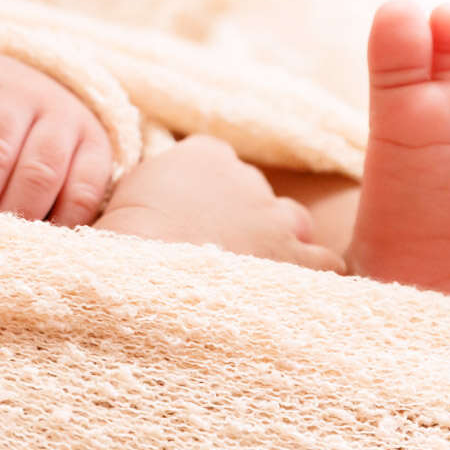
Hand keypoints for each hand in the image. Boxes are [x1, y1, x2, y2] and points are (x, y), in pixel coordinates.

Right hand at [97, 134, 345, 272]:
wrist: (147, 282)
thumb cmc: (125, 243)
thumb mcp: (126, 197)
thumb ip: (152, 190)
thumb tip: (147, 206)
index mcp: (204, 155)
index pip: (216, 161)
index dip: (207, 192)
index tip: (193, 216)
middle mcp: (248, 179)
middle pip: (257, 193)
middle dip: (246, 219)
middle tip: (221, 252)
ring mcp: (277, 218)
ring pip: (295, 223)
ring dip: (281, 243)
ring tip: (258, 275)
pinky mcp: (299, 259)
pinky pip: (325, 262)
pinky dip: (312, 275)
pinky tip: (290, 294)